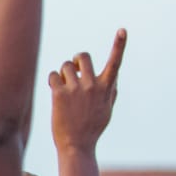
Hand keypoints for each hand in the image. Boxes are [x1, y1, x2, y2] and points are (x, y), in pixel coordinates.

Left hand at [48, 29, 126, 154]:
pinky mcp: (60, 94)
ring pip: (66, 65)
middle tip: (74, 69)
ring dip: (63, 72)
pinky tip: (54, 89)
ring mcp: (76, 89)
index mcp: (106, 88)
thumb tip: (113, 78)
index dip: (119, 45)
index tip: (122, 30)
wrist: (76, 145)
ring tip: (63, 85)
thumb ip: (110, 92)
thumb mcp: (107, 110)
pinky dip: (53, 80)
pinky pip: (53, 75)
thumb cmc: (92, 128)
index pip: (115, 62)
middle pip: (83, 56)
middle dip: (77, 60)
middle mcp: (92, 85)